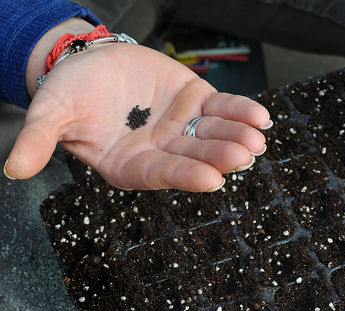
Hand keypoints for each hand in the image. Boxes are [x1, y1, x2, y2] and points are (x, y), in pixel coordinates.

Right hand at [4, 21, 269, 191]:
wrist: (90, 63)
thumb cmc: (71, 92)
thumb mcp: (50, 113)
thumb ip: (39, 140)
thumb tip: (13, 169)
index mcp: (130, 163)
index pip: (160, 173)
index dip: (184, 175)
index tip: (212, 179)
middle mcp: (161, 149)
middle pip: (194, 155)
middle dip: (219, 154)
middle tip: (244, 154)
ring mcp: (181, 126)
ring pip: (213, 133)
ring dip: (237, 135)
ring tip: (257, 136)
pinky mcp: (194, 101)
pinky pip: (221, 108)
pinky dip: (240, 111)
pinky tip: (260, 116)